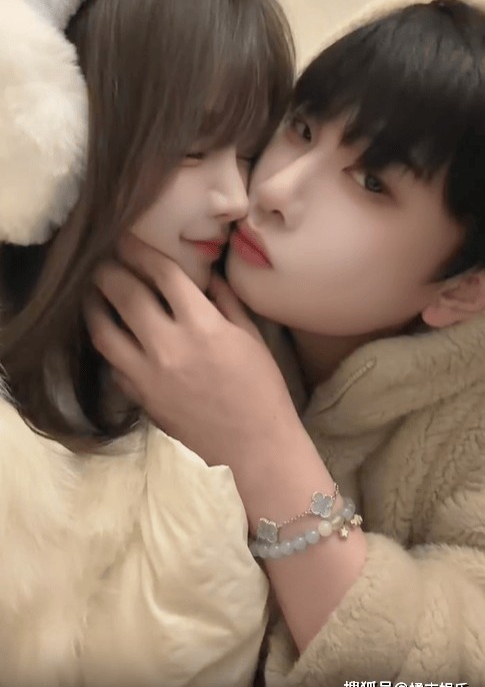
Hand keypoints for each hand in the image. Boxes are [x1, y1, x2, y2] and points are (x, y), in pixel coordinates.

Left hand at [84, 234, 305, 476]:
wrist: (254, 449)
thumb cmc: (261, 390)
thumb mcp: (250, 338)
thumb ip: (224, 302)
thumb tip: (204, 276)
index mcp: (201, 325)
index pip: (161, 274)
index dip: (140, 250)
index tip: (126, 238)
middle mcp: (168, 346)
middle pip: (124, 294)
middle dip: (108, 269)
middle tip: (100, 256)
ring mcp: (147, 375)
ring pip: (103, 330)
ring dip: (93, 304)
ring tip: (91, 291)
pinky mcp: (139, 398)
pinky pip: (113, 364)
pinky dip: (107, 344)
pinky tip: (108, 334)